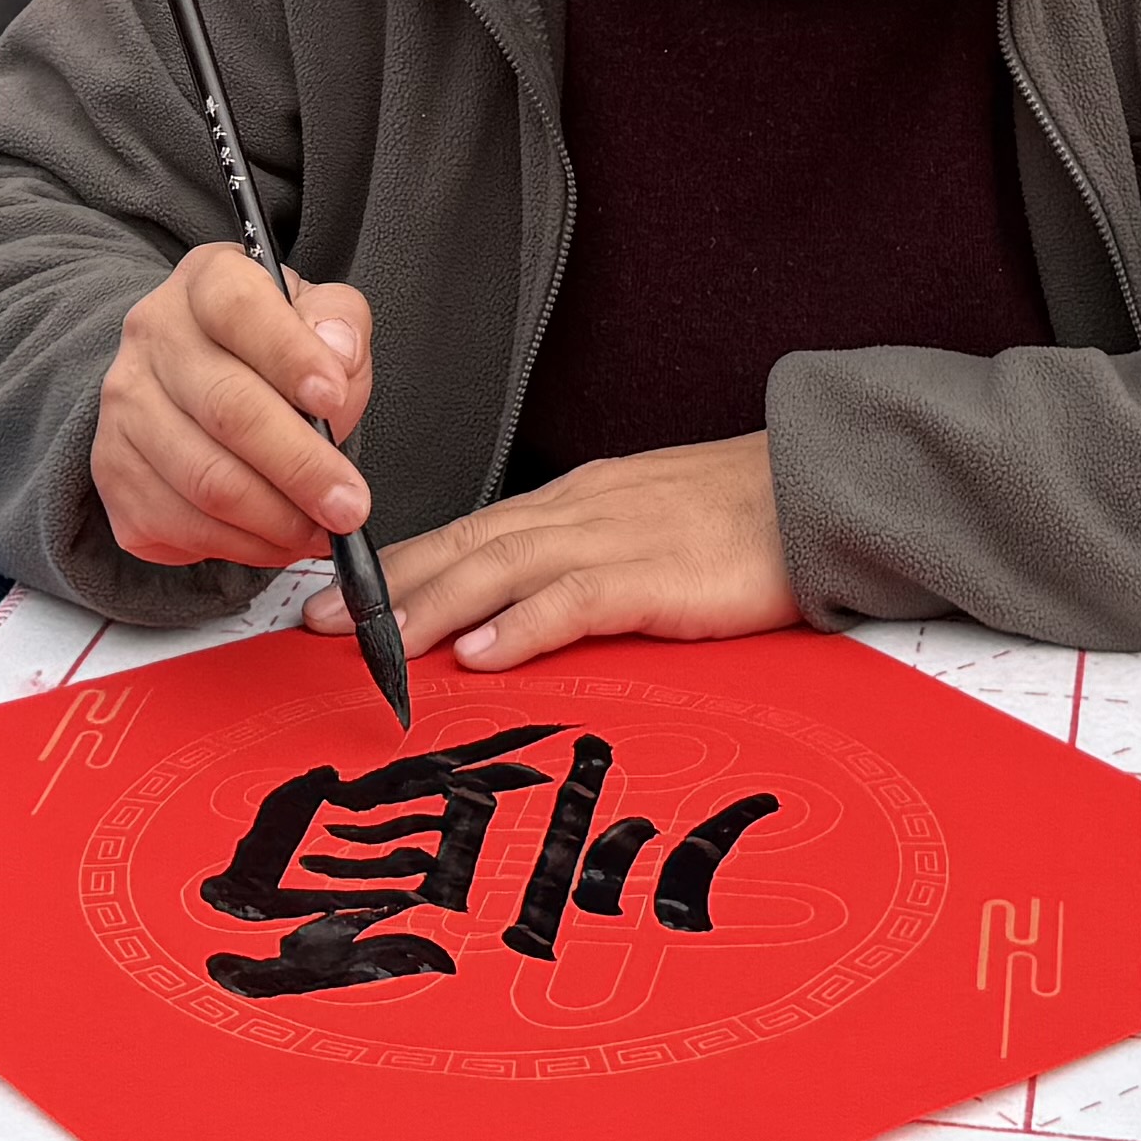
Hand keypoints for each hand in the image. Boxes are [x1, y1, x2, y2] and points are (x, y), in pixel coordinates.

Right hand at [92, 243, 376, 572]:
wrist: (197, 383)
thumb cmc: (273, 351)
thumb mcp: (318, 315)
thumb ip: (339, 324)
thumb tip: (337, 354)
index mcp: (206, 282)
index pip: (239, 309)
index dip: (290, 356)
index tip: (335, 400)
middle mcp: (152, 335)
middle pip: (227, 408)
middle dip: (300, 466)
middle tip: (349, 505)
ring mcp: (124, 406)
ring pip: (204, 479)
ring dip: (275, 518)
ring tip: (321, 529)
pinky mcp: (113, 470)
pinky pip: (177, 524)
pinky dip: (239, 545)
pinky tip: (276, 539)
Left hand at [361, 437, 796, 673]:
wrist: (820, 487)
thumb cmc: (739, 518)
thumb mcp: (643, 528)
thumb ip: (578, 562)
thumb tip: (510, 612)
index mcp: (576, 501)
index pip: (468, 531)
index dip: (397, 565)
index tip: (338, 597)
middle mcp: (582, 510)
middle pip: (466, 545)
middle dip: (388, 587)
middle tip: (320, 626)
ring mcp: (619, 537)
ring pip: (502, 567)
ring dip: (431, 607)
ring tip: (378, 646)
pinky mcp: (660, 573)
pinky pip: (579, 597)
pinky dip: (526, 624)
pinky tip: (485, 652)